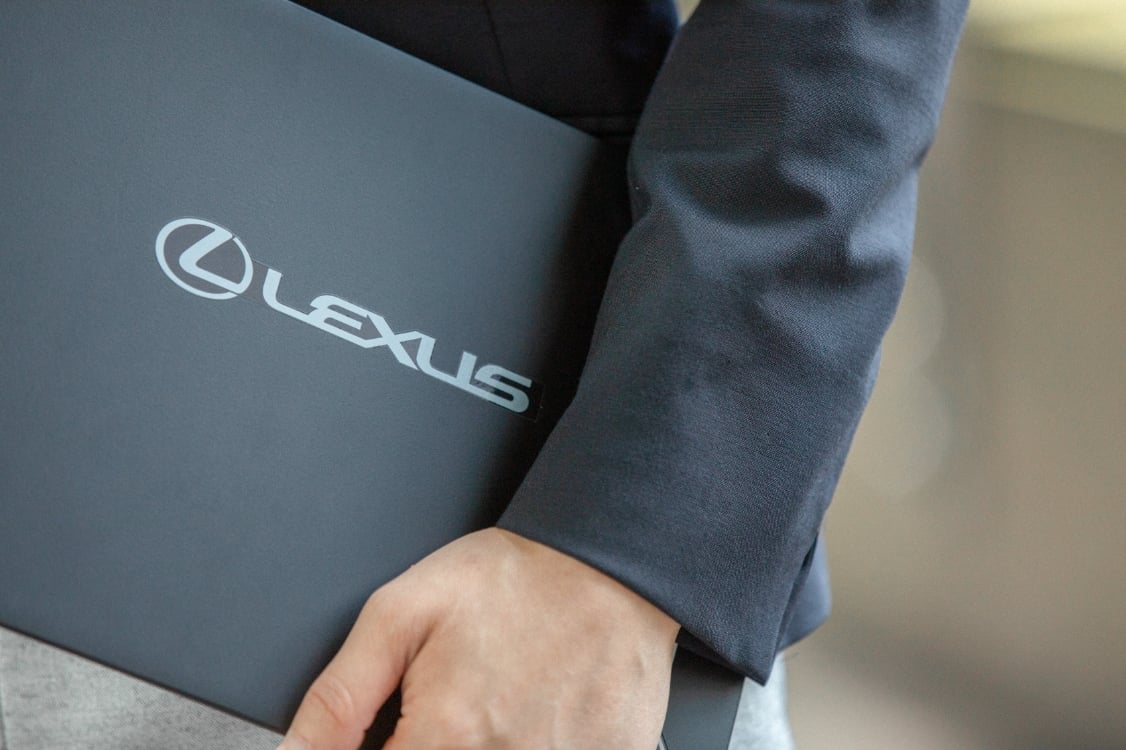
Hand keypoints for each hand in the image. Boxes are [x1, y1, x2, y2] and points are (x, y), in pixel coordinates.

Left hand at [278, 527, 679, 749]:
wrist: (609, 562)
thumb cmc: (513, 581)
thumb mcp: (403, 613)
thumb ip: (339, 698)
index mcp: (444, 739)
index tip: (397, 734)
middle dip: (430, 745)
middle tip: (454, 709)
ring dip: (482, 744)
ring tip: (495, 705)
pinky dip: (536, 743)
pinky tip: (536, 715)